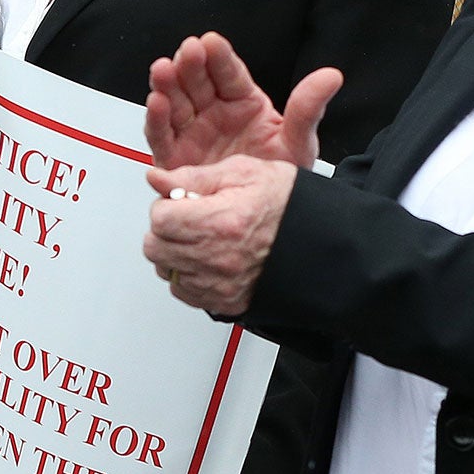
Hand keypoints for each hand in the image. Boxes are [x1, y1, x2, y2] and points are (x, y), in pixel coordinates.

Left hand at [142, 155, 296, 316]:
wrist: (318, 239)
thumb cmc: (286, 203)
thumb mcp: (242, 172)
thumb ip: (193, 177)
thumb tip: (157, 179)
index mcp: (221, 222)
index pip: (159, 219)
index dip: (166, 205)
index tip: (181, 201)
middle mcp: (219, 258)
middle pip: (155, 248)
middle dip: (164, 229)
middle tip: (187, 218)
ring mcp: (220, 284)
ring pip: (166, 271)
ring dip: (173, 253)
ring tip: (200, 237)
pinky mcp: (224, 301)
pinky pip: (183, 291)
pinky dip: (187, 275)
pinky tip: (206, 258)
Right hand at [144, 33, 341, 172]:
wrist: (258, 222)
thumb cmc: (275, 183)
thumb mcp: (297, 144)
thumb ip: (307, 109)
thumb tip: (331, 77)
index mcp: (244, 105)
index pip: (229, 75)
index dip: (218, 58)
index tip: (210, 42)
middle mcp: (214, 114)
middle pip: (197, 83)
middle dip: (190, 65)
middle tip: (188, 52)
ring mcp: (192, 134)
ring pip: (175, 103)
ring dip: (167, 84)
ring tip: (164, 69)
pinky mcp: (174, 159)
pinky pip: (161, 136)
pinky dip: (156, 119)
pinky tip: (156, 102)